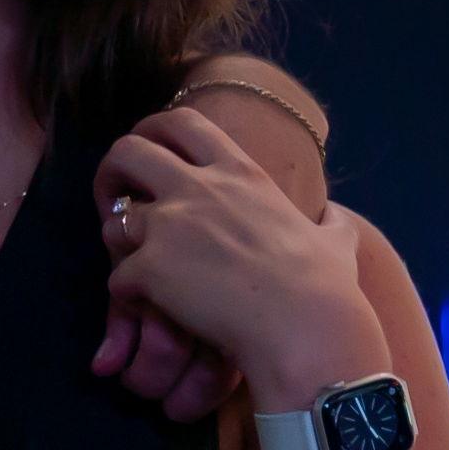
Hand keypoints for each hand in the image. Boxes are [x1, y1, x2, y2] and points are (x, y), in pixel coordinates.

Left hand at [90, 96, 385, 419]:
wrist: (305, 326)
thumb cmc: (326, 287)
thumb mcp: (336, 242)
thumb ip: (331, 223)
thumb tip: (335, 218)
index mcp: (240, 173)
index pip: (184, 123)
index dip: (155, 131)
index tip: (150, 150)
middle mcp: (198, 189)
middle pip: (128, 151)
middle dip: (112, 171)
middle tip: (114, 198)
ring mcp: (170, 226)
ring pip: (113, 221)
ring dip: (119, 243)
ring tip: (137, 268)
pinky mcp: (150, 268)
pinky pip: (118, 278)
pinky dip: (128, 296)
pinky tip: (151, 311)